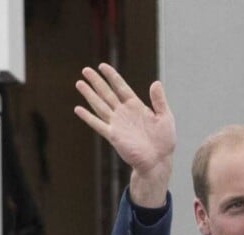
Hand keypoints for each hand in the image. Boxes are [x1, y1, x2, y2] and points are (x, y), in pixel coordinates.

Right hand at [74, 63, 175, 206]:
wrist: (158, 160)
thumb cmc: (164, 141)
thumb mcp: (165, 117)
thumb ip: (159, 100)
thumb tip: (156, 83)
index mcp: (136, 106)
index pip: (121, 87)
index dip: (112, 76)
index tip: (102, 66)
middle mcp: (124, 113)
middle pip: (107, 93)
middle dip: (96, 82)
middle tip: (85, 70)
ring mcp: (117, 124)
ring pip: (100, 105)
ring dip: (89, 95)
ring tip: (79, 83)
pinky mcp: (113, 136)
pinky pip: (98, 124)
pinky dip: (88, 117)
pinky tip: (78, 109)